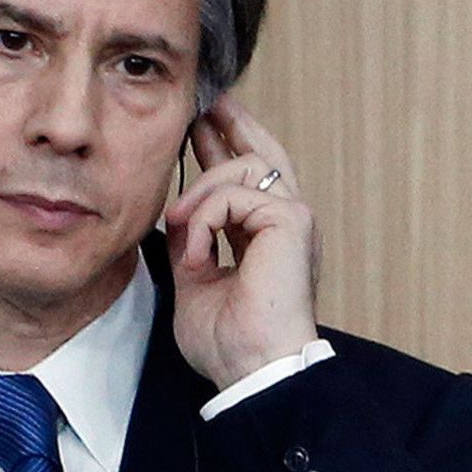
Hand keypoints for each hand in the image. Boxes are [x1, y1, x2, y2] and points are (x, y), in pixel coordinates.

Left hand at [164, 93, 321, 390]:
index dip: (226, 148)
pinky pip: (235, 195)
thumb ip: (192, 241)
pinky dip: (207, 220)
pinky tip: (198, 255)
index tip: (203, 125)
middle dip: (234, 124)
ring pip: (245, 166)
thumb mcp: (196, 280)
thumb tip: (177, 212)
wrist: (252, 369)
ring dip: (202, 190)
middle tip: (207, 102)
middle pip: (265, 154)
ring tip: (180, 222)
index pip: (249, 181)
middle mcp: (286, 224)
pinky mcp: (291, 221)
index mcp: (267, 239)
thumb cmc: (230, 341)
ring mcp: (294, 218)